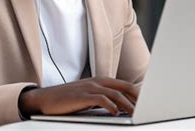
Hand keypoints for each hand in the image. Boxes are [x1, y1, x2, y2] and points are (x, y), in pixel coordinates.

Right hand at [18, 77, 138, 116]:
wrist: (45, 99)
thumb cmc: (68, 100)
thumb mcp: (88, 98)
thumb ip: (103, 99)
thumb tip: (120, 108)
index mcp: (100, 81)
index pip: (124, 85)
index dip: (137, 93)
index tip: (149, 102)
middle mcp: (97, 81)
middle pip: (123, 87)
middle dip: (137, 97)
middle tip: (149, 107)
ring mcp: (90, 87)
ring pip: (115, 93)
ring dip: (127, 104)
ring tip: (136, 113)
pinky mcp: (82, 96)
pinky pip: (101, 99)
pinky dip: (110, 106)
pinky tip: (116, 113)